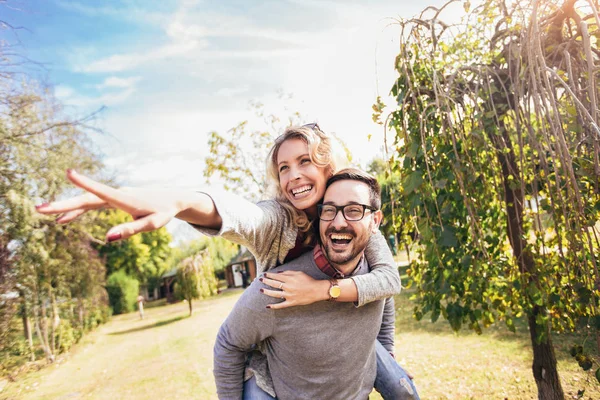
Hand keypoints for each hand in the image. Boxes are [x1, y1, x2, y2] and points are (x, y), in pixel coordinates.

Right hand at [35, 169, 185, 241]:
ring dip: (66, 207)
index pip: (101, 191)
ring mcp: (113, 196)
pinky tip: (63, 220)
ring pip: (86, 201)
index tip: (69, 172)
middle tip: (40, 208)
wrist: (171, 199)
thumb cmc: (163, 212)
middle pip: (86, 199)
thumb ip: (130, 230)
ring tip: (44, 213)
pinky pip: (92, 205)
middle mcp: (116, 194)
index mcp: (125, 199)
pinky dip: (78, 211)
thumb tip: (107, 239)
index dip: (85, 183)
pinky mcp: (114, 200)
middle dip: (63, 204)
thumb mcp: (151, 225)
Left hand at [259, 271, 328, 308]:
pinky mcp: (291, 302)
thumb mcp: (299, 273)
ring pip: (275, 294)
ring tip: (261, 290)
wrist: (317, 290)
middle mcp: (288, 287)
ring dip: (267, 292)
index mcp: (290, 279)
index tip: (264, 274)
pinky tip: (267, 306)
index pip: (277, 276)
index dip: (270, 275)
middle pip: (274, 284)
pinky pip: (281, 305)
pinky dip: (274, 306)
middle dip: (266, 281)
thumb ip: (288, 272)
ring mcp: (289, 295)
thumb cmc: (309, 280)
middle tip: (260, 280)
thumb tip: (279, 273)